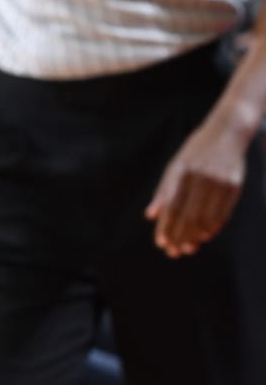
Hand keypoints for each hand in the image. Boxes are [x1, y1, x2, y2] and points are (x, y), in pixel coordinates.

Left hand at [145, 111, 248, 257]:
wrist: (227, 132)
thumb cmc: (196, 152)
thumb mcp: (175, 166)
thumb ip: (163, 191)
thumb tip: (151, 216)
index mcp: (181, 172)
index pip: (172, 206)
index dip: (166, 227)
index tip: (161, 243)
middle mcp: (200, 177)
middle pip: (188, 216)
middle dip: (180, 237)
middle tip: (173, 252)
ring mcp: (219, 181)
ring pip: (206, 218)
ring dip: (196, 237)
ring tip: (188, 248)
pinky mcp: (234, 185)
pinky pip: (222, 213)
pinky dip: (212, 227)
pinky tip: (205, 236)